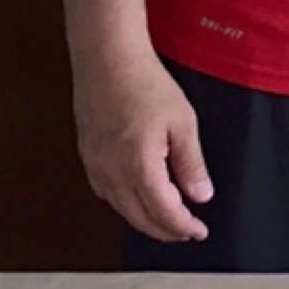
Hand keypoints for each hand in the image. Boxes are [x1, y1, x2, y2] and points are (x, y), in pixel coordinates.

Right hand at [73, 45, 213, 242]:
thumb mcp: (182, 122)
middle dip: (165, 230)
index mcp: (139, 166)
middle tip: (185, 231)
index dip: (183, 227)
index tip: (198, 231)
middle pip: (139, 218)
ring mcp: (95, 165)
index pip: (164, 213)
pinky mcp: (87, 155)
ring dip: (144, 219)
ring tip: (166, 217)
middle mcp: (112, 172)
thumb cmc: (143, 82)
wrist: (107, 58)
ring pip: (120, 209)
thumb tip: (201, 194)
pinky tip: (136, 195)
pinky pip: (105, 192)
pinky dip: (124, 203)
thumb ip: (191, 163)